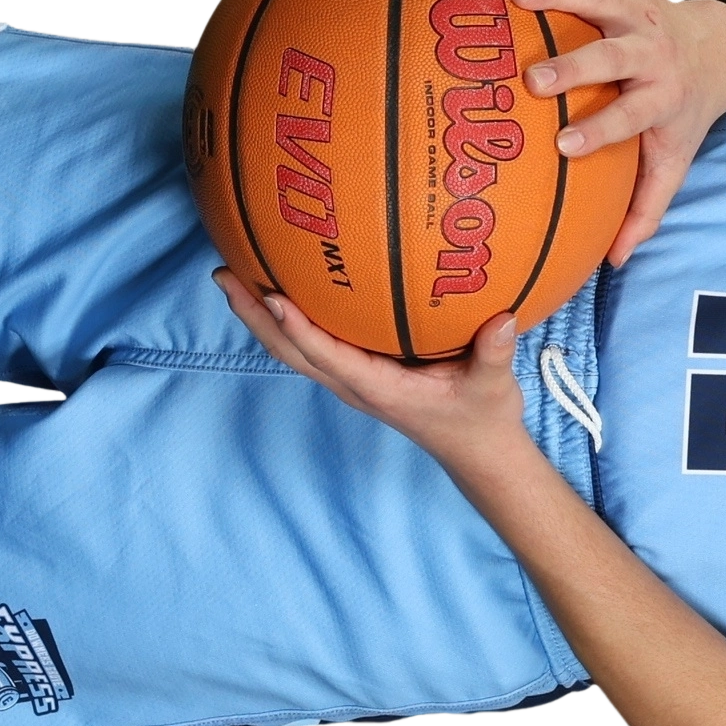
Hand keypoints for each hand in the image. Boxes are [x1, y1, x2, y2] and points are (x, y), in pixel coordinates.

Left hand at [213, 267, 532, 474]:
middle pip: (290, 350)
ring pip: (293, 349)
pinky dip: (288, 319)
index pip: (327, 355)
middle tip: (225, 273)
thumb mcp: (493, 387)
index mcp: (378, 389)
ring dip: (260, 316)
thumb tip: (501, 319)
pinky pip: (312, 345)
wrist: (477, 452)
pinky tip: (281, 288)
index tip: (273, 296)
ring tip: (234, 274)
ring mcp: (351, 382)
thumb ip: (494, 354)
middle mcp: (354, 386)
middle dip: (254, 314)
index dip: (297, 328)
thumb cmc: (481, 418)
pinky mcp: (357, 375)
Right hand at [507, 0, 725, 266]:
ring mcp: (637, 11)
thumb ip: (645, 210)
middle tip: (535, 80)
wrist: (721, 47)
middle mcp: (650, 51)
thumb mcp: (674, 161)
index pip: (631, 116)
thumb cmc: (684, 113)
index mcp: (661, 98)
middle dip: (575, 67)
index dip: (600, 131)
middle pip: (613, 56)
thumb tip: (613, 262)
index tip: (563, 147)